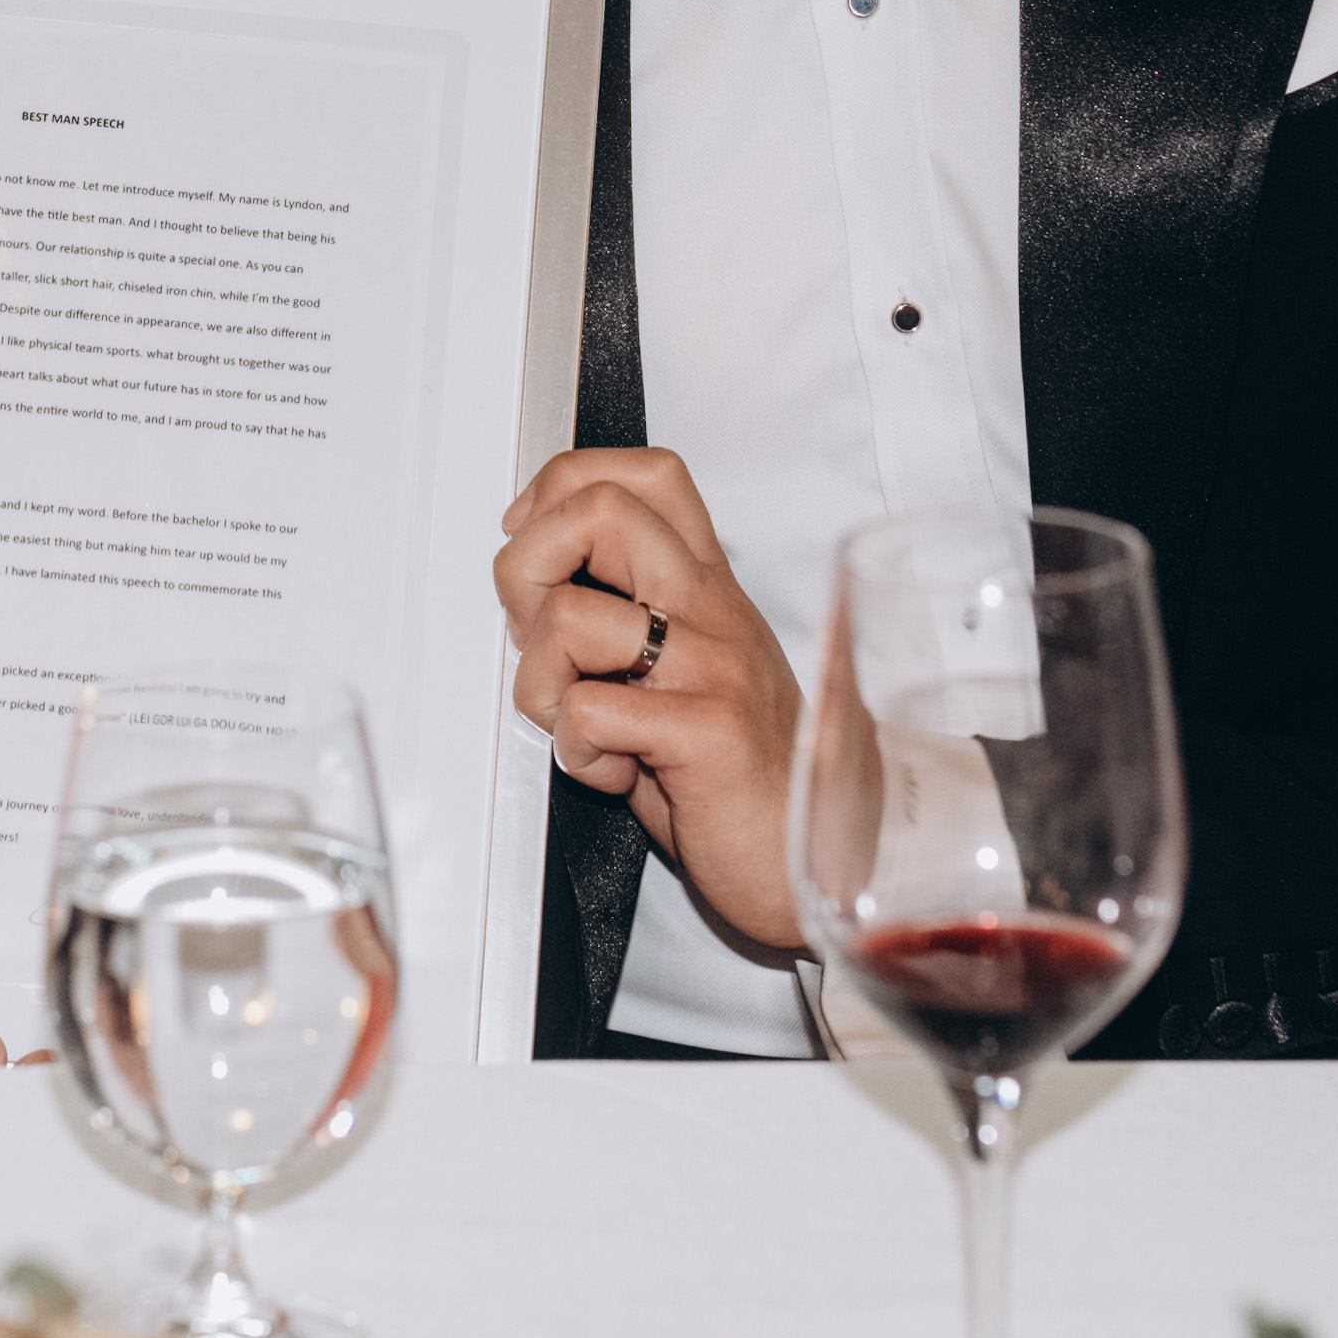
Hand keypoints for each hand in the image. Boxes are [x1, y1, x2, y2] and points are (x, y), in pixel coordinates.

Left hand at [494, 448, 805, 953]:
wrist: (811, 862)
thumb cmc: (738, 778)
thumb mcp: (685, 673)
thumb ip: (627, 620)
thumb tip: (535, 586)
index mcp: (706, 588)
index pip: (643, 475)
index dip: (563, 489)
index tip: (532, 542)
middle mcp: (711, 610)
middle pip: (598, 508)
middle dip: (526, 564)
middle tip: (535, 634)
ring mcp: (711, 665)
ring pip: (568, 616)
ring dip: (538, 683)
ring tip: (579, 725)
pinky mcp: (704, 731)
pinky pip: (585, 712)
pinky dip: (574, 752)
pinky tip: (612, 771)